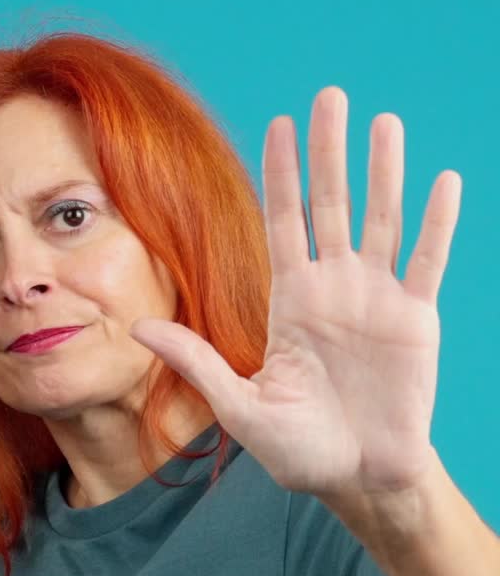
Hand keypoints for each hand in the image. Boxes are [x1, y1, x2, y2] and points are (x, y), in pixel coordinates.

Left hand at [129, 86, 461, 510]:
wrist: (359, 479)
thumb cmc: (300, 450)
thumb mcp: (241, 407)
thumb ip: (197, 362)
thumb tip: (135, 329)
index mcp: (291, 302)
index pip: (284, 223)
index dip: (282, 174)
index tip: (280, 124)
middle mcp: (334, 289)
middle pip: (332, 205)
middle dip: (330, 152)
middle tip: (330, 96)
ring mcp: (377, 299)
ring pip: (382, 220)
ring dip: (384, 173)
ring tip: (383, 123)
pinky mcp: (416, 319)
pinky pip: (427, 261)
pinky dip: (436, 223)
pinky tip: (441, 181)